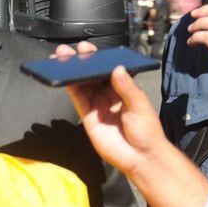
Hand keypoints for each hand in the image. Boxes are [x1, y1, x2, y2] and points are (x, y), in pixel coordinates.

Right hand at [49, 44, 167, 178]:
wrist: (141, 158)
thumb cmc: (147, 131)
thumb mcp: (140, 105)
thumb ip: (127, 87)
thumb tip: (116, 68)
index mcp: (123, 88)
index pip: (108, 69)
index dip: (97, 58)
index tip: (88, 49)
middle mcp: (108, 94)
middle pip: (91, 75)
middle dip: (80, 62)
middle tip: (69, 50)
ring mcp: (98, 105)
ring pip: (82, 85)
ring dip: (71, 72)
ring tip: (60, 59)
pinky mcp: (89, 117)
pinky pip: (78, 100)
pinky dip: (70, 89)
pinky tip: (64, 78)